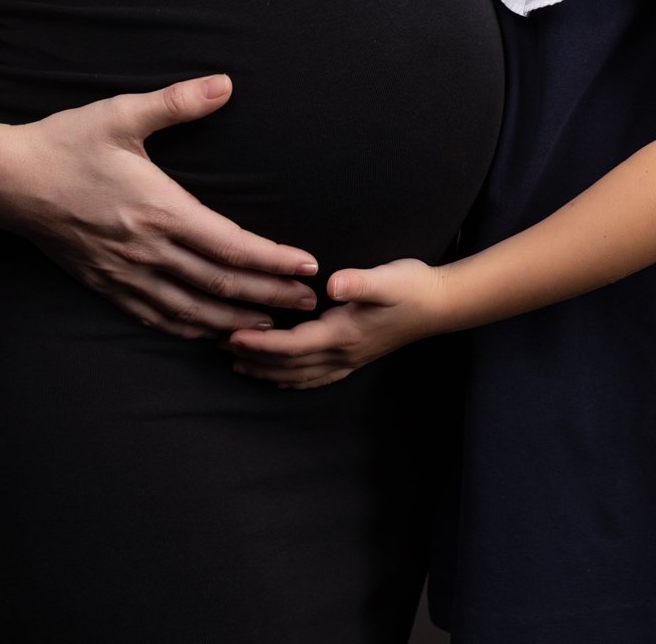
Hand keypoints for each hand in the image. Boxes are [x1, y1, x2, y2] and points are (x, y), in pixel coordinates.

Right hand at [0, 74, 321, 338]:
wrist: (8, 179)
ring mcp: (125, 273)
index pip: (231, 245)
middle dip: (270, 297)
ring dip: (236, 320)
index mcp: (160, 209)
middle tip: (310, 305)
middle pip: (220, 285)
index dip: (274, 261)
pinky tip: (209, 333)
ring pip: (191, 310)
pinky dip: (189, 330)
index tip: (308, 267)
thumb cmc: (66, 142)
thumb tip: (225, 83)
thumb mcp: (122, 113)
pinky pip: (155, 317)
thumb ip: (177, 102)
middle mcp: (147, 249)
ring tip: (273, 326)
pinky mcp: (105, 284)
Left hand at [227, 257, 446, 388]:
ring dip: (265, 370)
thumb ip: (359, 281)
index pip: (292, 344)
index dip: (260, 343)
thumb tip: (334, 284)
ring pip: (297, 374)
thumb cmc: (411, 285)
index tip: (231, 335)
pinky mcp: (353, 357)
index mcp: (343, 333)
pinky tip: (277, 375)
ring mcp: (348, 359)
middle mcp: (342, 353)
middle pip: (288, 365)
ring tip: (236, 362)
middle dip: (252, 357)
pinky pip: (313, 376)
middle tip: (217, 346)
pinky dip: (289, 378)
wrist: (439, 304)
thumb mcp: (387, 277)